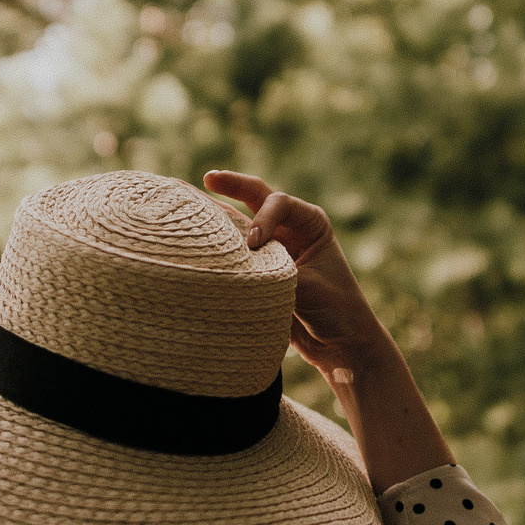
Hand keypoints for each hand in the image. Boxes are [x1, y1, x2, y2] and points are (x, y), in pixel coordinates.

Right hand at [201, 171, 385, 377]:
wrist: (340, 346)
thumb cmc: (337, 311)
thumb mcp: (309, 287)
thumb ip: (273, 271)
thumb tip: (234, 267)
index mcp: (311, 223)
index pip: (279, 203)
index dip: (262, 218)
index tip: (254, 244)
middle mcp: (289, 230)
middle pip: (256, 198)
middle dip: (231, 186)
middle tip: (208, 178)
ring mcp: (271, 250)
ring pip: (239, 224)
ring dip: (215, 214)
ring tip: (185, 200)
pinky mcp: (258, 272)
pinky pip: (233, 254)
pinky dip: (215, 246)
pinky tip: (191, 238)